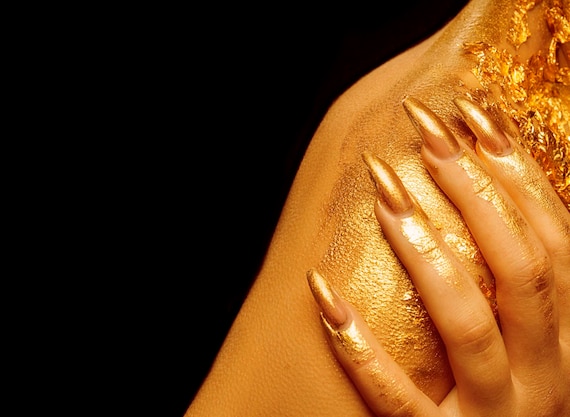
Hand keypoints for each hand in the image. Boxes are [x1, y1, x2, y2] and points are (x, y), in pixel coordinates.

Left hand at [306, 96, 569, 415]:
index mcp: (567, 339)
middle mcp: (546, 376)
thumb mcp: (529, 341)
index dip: (516, 172)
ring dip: (423, 249)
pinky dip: (359, 345)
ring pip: (466, 322)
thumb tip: (486, 191)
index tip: (470, 112)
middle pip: (518, 269)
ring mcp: (496, 415)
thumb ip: (516, 283)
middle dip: (473, 188)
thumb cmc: (505, 396)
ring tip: (382, 188)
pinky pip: (396, 398)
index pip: (553, 240)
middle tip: (425, 127)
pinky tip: (321, 292)